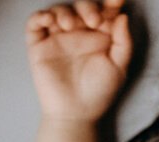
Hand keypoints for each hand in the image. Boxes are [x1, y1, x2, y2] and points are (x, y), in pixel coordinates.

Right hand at [26, 0, 132, 121]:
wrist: (77, 114)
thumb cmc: (99, 92)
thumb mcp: (119, 66)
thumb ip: (123, 41)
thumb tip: (123, 16)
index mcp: (100, 35)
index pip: (104, 11)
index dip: (109, 2)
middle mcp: (79, 33)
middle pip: (81, 6)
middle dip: (87, 7)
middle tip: (93, 21)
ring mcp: (58, 38)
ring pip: (58, 10)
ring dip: (63, 11)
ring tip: (69, 25)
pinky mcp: (39, 46)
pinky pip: (34, 24)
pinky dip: (39, 16)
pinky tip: (49, 19)